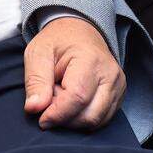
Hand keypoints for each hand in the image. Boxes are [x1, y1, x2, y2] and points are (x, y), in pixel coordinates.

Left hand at [23, 16, 124, 130]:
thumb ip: (35, 81)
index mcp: (90, 59)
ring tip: (61, 96)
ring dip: (73, 118)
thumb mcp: (37, 53)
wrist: (79, 32)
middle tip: (50, 98)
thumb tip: (34, 108)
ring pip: (96, 121)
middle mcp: (110, 74)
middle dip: (64, 117)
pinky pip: (101, 119)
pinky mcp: (119, 96)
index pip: (77, 98)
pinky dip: (83, 117)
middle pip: (89, 115)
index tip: (41, 118)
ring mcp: (118, 86)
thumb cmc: (57, 42)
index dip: (57, 114)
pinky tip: (72, 101)